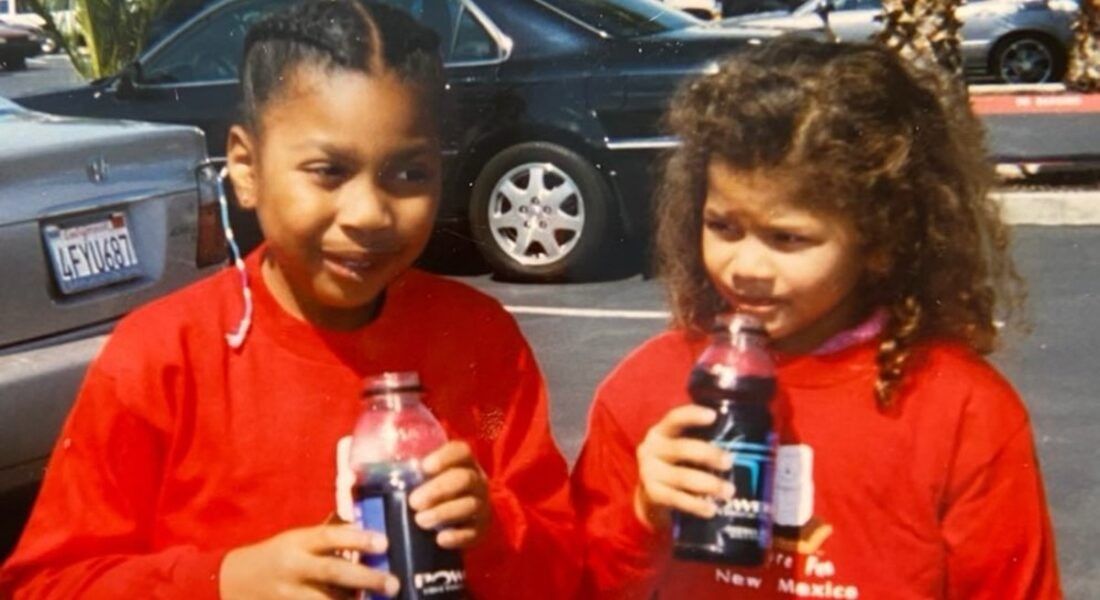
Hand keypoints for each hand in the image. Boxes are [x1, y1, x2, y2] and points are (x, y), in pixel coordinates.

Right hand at [220, 524, 399, 599]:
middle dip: (367, 578)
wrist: (231, 581)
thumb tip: (366, 535)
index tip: (384, 543)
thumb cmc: (274, 556)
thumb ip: (326, 540)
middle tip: (393, 584)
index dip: (358, 539)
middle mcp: (293, 567)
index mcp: (296, 542)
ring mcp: (287, 594)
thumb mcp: (295, 541)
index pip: (329, 536)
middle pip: (333, 572)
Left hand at [408, 440, 491, 549]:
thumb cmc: (428, 492)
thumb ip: (397, 472)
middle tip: (413, 502)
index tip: (423, 467)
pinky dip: (457, 536)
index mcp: (462, 462)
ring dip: (444, 513)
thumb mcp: (417, 477)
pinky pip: (473, 532)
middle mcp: (476, 480)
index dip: (444, 457)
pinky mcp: (481, 529)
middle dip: (438, 489)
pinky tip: (439, 539)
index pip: (460, 451)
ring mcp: (481, 505)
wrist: (453, 521)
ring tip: (420, 521)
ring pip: (469, 505)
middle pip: (464, 478)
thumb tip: (360, 473)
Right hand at [634, 404, 734, 530]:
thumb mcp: (681, 448)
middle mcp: (651, 449)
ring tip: (729, 491)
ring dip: (709, 484)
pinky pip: (677, 499)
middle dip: (708, 455)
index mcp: (661, 431)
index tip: (713, 416)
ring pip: (682, 477)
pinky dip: (696, 504)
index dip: (693, 415)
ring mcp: (649, 472)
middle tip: (729, 462)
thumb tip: (743, 444)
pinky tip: (711, 509)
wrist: (651, 493)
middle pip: (682, 448)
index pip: (675, 418)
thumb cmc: (676, 464)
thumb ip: (701, 442)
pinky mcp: (652, 494)